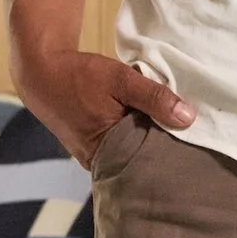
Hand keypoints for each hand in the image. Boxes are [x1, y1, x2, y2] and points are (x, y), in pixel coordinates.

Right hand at [18, 48, 194, 167]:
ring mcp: (94, 157)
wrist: (41, 71)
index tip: (195, 150)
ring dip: (148, 143)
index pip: (148, 166)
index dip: (171, 157)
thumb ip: (154, 97)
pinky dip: (135, 137)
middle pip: (140, 164)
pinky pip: (121, 147)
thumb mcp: (120, 80)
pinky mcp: (93, 147)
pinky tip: (152, 127)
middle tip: (193, 144)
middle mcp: (98, 163)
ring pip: (131, 155)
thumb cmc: (79, 76)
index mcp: (105, 154)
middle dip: (163, 153)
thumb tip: (189, 118)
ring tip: (177, 135)